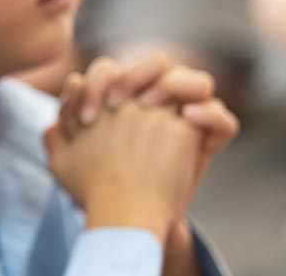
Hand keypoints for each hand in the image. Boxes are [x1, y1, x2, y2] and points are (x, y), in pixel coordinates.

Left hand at [57, 54, 237, 222]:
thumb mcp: (69, 159)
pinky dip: (210, 116)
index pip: (116, 70)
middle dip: (137, 75)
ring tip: (151, 104)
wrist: (125, 221)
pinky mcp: (207, 143)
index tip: (86, 113)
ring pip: (197, 82)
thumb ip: (63, 123)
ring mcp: (184, 120)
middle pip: (158, 65)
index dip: (100, 80)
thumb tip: (72, 82)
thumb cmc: (96, 187)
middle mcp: (156, 103)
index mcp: (122, 100)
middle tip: (117, 102)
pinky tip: (189, 120)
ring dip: (175, 85)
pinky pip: (223, 121)